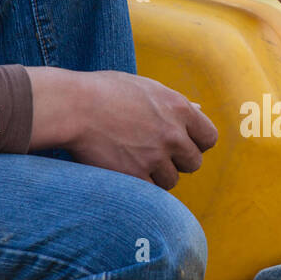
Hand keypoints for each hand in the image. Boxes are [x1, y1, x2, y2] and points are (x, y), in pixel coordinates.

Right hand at [28, 68, 217, 188]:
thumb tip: (198, 110)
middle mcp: (172, 134)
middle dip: (177, 162)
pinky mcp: (136, 175)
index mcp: (178, 108)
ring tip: (133, 160)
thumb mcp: (144, 88)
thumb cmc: (103, 91)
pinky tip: (122, 170)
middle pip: (193, 163)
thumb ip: (173, 103)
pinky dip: (138, 185)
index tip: (181, 145)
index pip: (209, 138)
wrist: (72, 106)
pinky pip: (150, 191)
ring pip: (171, 180)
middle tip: (154, 155)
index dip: (196, 144)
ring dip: (156, 175)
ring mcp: (155, 156)